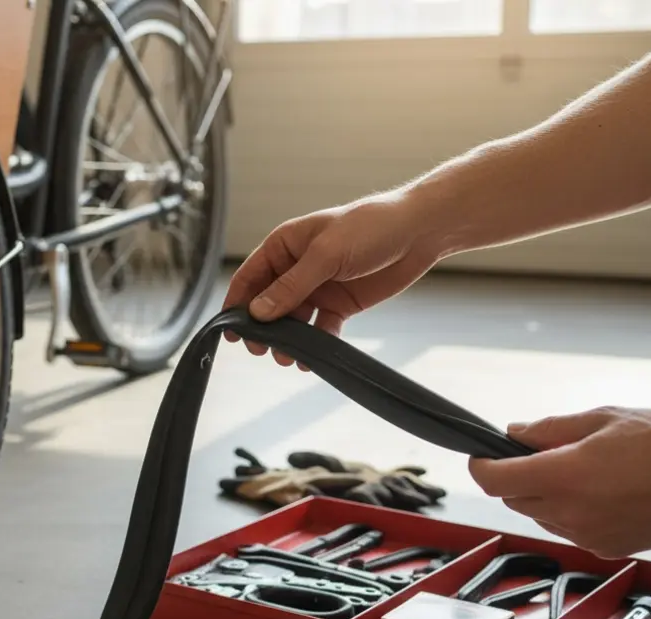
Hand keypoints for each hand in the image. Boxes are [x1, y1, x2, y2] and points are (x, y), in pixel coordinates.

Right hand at [221, 193, 441, 368]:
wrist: (418, 233)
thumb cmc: (370, 227)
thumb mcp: (325, 255)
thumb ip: (291, 286)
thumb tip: (258, 312)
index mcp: (285, 245)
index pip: (250, 277)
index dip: (238, 302)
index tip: (232, 330)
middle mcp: (297, 267)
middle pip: (268, 303)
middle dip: (263, 327)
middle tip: (261, 350)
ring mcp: (318, 287)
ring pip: (292, 320)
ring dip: (288, 340)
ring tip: (288, 358)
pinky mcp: (339, 304)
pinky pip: (320, 328)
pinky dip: (316, 343)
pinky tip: (314, 358)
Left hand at [467, 406, 650, 557]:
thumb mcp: (602, 419)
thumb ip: (549, 430)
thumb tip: (516, 433)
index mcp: (562, 477)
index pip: (495, 481)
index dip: (480, 467)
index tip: (480, 457)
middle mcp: (569, 512)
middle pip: (514, 500)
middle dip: (516, 478)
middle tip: (539, 455)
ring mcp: (588, 536)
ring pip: (542, 517)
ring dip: (545, 496)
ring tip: (583, 471)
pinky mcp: (608, 549)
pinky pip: (572, 531)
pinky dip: (572, 513)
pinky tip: (603, 493)